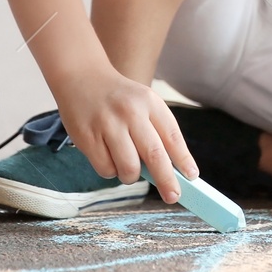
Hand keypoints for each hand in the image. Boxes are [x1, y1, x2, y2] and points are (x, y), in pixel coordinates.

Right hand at [54, 72, 198, 203]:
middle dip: (167, 180)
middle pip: (154, 155)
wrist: (80, 76)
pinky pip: (106, 169)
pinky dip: (111, 171)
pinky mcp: (87, 137)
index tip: (191, 176)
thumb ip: (158, 131)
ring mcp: (107, 125)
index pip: (172, 136)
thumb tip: (171, 171)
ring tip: (127, 166)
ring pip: (129, 168)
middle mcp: (130, 112)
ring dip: (131, 176)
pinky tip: (108, 156)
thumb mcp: (143, 102)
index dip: (183, 160)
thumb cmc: (118, 98)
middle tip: (173, 195)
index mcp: (149, 102)